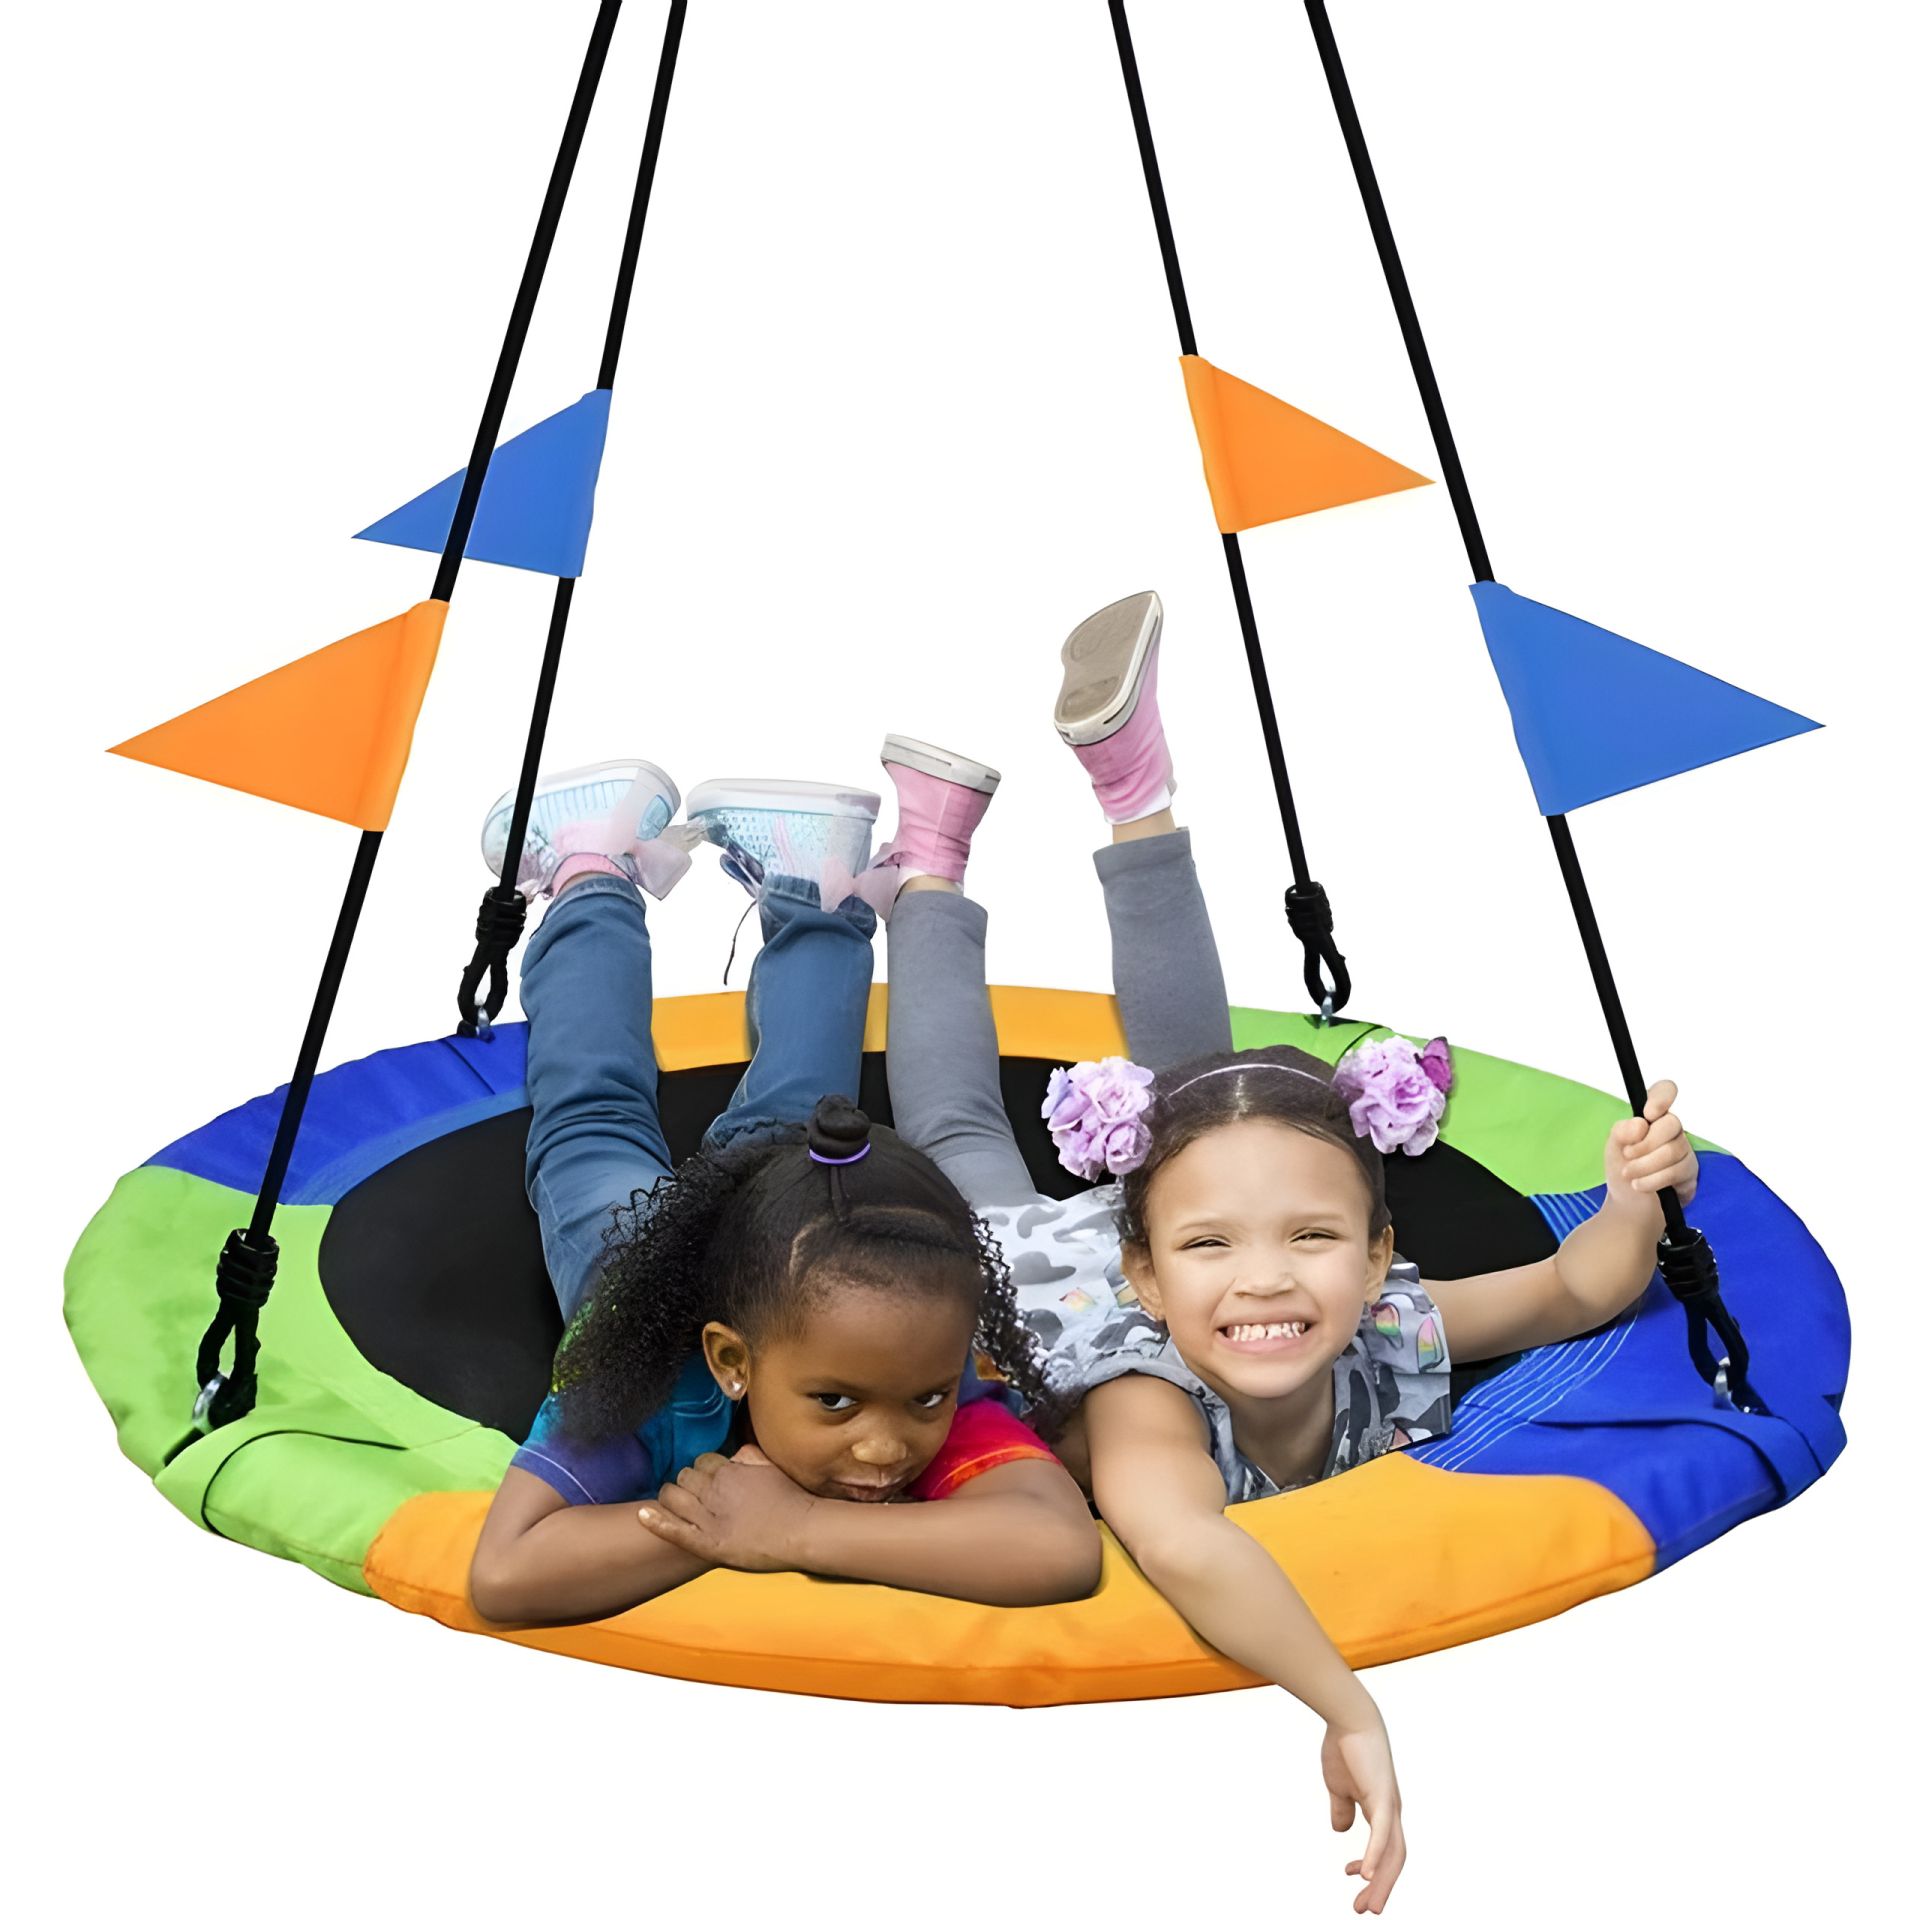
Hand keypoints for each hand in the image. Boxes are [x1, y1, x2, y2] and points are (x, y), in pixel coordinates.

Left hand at [635, 1446, 817, 1572]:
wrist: (802, 1530)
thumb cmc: (791, 1498)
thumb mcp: (771, 1466)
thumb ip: (748, 1455)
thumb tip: (735, 1453)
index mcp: (730, 1470)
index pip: (702, 1460)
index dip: (704, 1468)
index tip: (709, 1477)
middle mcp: (715, 1491)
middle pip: (685, 1476)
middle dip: (687, 1481)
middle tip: (696, 1492)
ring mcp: (710, 1519)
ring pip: (674, 1498)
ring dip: (671, 1496)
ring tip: (674, 1501)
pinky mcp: (709, 1544)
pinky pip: (675, 1530)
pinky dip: (656, 1522)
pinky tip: (642, 1515)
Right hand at [1322, 1712, 1405, 1913]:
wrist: (1349, 1717)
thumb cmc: (1345, 1747)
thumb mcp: (1339, 1786)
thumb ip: (1342, 1809)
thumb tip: (1340, 1831)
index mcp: (1382, 1810)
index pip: (1385, 1850)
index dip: (1373, 1870)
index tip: (1352, 1879)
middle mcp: (1392, 1812)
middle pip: (1394, 1860)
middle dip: (1381, 1887)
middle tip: (1365, 1910)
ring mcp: (1390, 1806)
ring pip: (1393, 1854)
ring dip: (1381, 1882)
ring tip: (1369, 1904)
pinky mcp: (1383, 1798)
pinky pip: (1383, 1835)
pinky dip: (1377, 1856)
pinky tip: (1368, 1874)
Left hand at [1605, 1079, 1697, 1208]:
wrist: (1629, 1204)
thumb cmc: (1623, 1169)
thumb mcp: (1614, 1147)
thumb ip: (1622, 1131)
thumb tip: (1641, 1124)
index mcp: (1652, 1118)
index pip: (1665, 1091)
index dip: (1662, 1097)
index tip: (1648, 1113)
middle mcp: (1672, 1131)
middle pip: (1673, 1124)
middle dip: (1645, 1143)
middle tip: (1627, 1155)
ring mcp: (1684, 1151)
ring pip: (1673, 1150)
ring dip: (1644, 1165)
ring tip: (1629, 1175)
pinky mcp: (1690, 1173)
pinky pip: (1676, 1172)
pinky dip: (1652, 1180)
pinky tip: (1639, 1185)